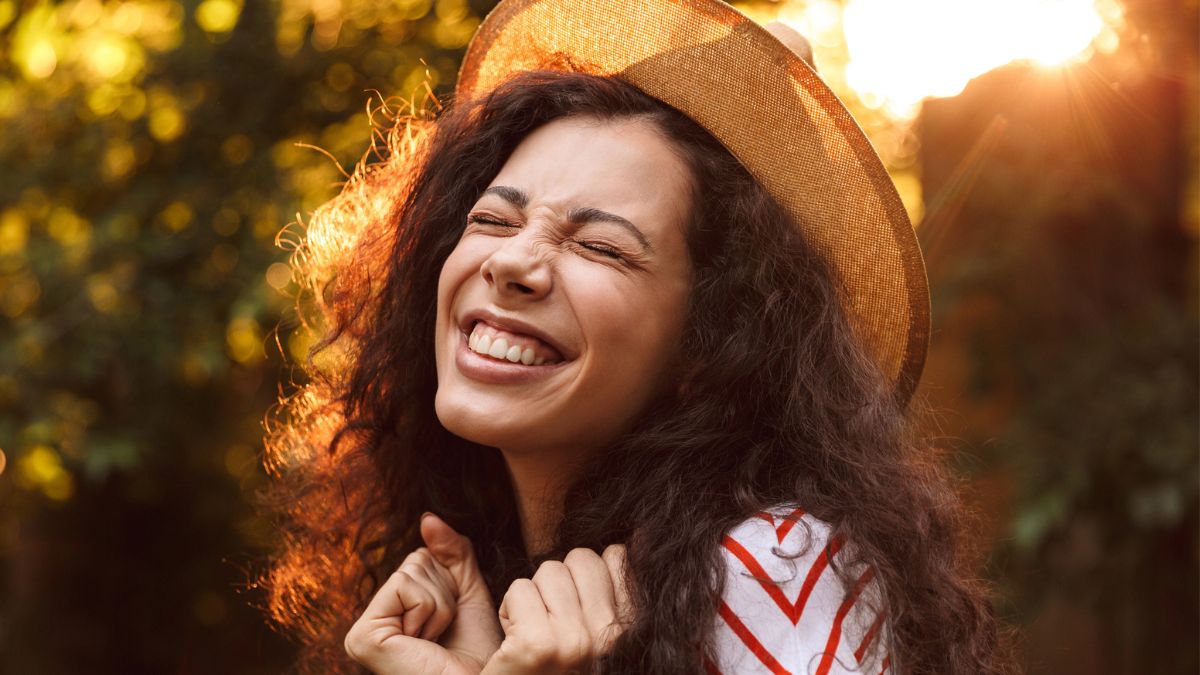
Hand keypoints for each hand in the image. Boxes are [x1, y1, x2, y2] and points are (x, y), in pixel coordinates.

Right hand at [345, 513, 503, 674]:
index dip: (448, 580)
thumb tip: (428, 518)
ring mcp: (365, 629)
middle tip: (445, 631)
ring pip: (411, 570)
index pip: (421, 556)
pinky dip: (427, 609)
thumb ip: (452, 552)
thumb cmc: (476, 651)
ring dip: (438, 604)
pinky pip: (404, 585)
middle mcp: (375, 618)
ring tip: (435, 639)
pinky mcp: (363, 637)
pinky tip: (423, 642)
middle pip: (415, 560)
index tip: (452, 618)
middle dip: (443, 591)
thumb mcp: (466, 591)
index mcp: (395, 609)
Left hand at [481, 544, 631, 674]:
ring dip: (532, 598)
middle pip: (582, 558)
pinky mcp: (536, 643)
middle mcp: (611, 638)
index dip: (583, 575)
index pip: (617, 557)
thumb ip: (611, 583)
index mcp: (630, 630)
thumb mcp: (593, 627)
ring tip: (533, 635)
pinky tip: (515, 643)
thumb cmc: (551, 664)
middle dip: (558, 582)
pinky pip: (520, 589)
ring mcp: (576, 642)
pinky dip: (509, 610)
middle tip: (551, 625)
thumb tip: (626, 541)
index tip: (574, 612)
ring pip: (550, 570)